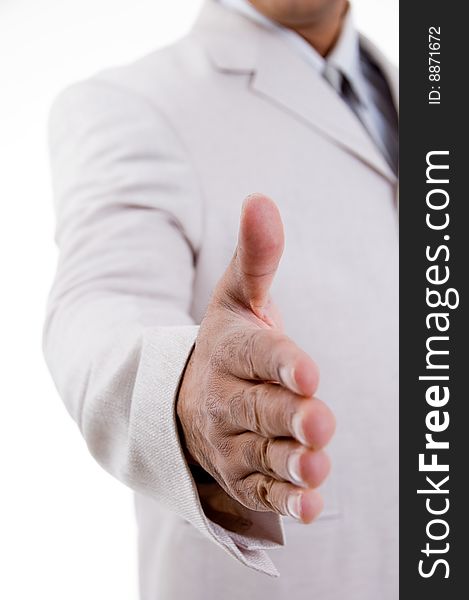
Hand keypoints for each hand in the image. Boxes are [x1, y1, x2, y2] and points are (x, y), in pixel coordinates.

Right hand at [177, 194, 335, 522]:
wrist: (184, 398)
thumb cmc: (226, 343)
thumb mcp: (235, 297)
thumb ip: (256, 256)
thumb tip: (261, 198)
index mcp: (230, 350)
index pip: (257, 354)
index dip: (281, 361)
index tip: (307, 368)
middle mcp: (226, 397)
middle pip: (261, 408)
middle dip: (290, 416)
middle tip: (319, 419)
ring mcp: (232, 439)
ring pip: (264, 453)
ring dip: (291, 462)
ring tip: (316, 466)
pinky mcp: (241, 472)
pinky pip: (262, 489)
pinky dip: (285, 500)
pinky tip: (311, 505)